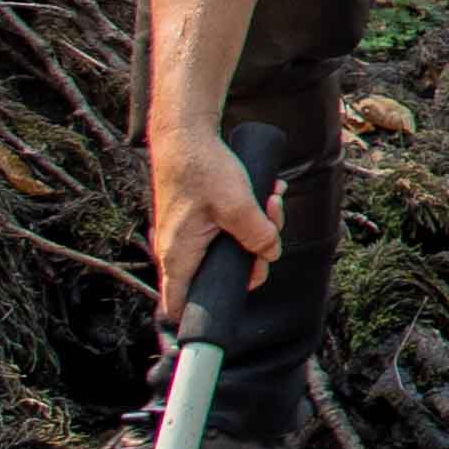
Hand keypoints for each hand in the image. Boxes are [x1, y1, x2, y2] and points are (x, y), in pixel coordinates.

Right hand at [148, 120, 279, 323]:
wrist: (186, 134)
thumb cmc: (202, 167)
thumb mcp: (237, 204)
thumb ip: (257, 235)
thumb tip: (270, 254)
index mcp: (179, 256)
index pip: (180, 305)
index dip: (203, 314)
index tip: (232, 300)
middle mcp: (178, 251)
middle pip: (221, 275)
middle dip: (255, 253)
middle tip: (270, 224)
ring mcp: (186, 236)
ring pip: (229, 249)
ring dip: (257, 229)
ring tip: (270, 200)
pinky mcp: (195, 221)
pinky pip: (227, 230)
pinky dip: (248, 217)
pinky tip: (265, 195)